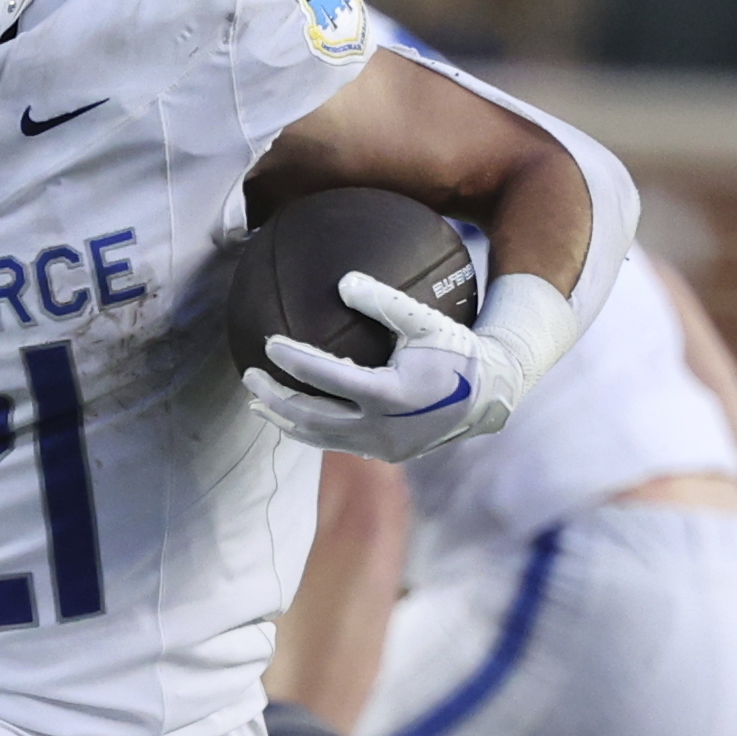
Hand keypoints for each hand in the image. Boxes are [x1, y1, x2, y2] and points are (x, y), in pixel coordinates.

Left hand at [244, 271, 517, 462]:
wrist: (487, 397)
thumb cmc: (455, 351)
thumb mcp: (426, 322)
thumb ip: (385, 302)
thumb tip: (343, 280)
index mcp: (389, 395)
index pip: (327, 378)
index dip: (294, 360)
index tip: (268, 343)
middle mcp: (381, 429)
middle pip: (311, 417)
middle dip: (274, 398)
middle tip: (248, 377)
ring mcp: (382, 448)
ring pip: (319, 438)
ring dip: (285, 420)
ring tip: (257, 403)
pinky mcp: (384, 455)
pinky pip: (336, 443)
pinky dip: (309, 430)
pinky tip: (291, 415)